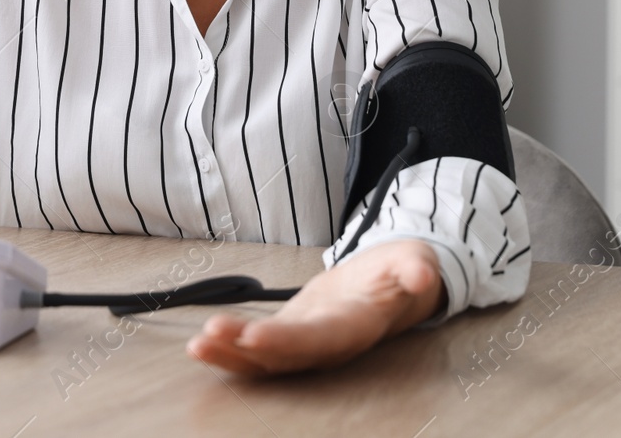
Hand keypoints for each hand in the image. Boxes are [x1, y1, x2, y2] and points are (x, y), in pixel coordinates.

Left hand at [186, 239, 446, 374]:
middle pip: (285, 354)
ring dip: (230, 355)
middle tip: (210, 336)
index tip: (254, 336)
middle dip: (246, 350)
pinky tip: (201, 344)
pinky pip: (258, 350)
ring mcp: (307, 343)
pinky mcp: (290, 336)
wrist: (392, 283)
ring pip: (266, 359)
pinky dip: (229, 349)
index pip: (320, 338)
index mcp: (357, 325)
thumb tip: (423, 275)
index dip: (287, 341)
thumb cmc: (401, 272)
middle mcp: (330, 343)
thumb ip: (416, 268)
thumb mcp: (414, 260)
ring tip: (197, 345)